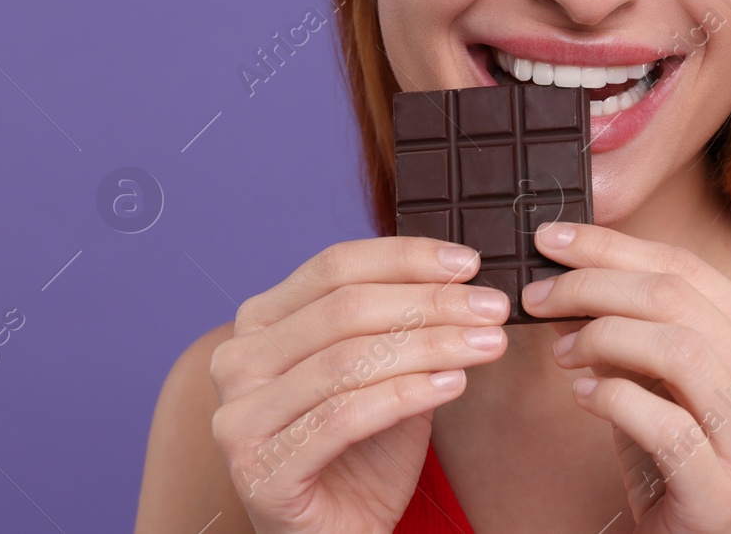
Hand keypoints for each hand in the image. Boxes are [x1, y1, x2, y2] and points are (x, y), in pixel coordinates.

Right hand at [207, 236, 511, 533]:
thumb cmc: (361, 450)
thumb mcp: (387, 370)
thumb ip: (404, 321)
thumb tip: (462, 275)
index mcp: (261, 323)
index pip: (335, 266)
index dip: (406, 258)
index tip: (469, 263)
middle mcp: (238, 362)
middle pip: (346, 309)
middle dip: (432, 302)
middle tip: (492, 307)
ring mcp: (240, 420)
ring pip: (349, 360)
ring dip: (432, 345)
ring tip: (488, 343)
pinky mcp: (262, 472)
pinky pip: (344, 417)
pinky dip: (406, 395)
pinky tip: (453, 384)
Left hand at [524, 222, 730, 533]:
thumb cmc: (684, 450)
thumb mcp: (663, 376)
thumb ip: (635, 324)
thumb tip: (566, 272)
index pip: (687, 267)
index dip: (612, 247)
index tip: (551, 240)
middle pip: (676, 299)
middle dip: (593, 286)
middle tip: (537, 296)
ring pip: (677, 350)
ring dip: (602, 339)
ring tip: (562, 351)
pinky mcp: (725, 485)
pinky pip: (663, 422)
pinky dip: (612, 399)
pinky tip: (583, 397)